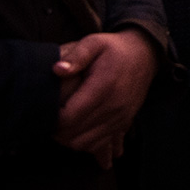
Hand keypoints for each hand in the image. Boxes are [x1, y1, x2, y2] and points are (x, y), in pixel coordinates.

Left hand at [54, 29, 159, 165]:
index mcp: (103, 87)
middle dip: (57, 132)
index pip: (69, 118)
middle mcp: (114, 106)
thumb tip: (57, 70)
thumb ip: (75, 55)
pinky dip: (89, 146)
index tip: (43, 112)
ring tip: (61, 127)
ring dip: (70, 140)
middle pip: (75, 135)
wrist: (145, 54)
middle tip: (48, 121)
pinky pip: (103, 145)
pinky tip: (81, 137)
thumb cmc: (114, 49)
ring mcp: (121, 117)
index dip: (51, 120)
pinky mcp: (124, 122)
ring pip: (87, 144)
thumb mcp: (94, 42)